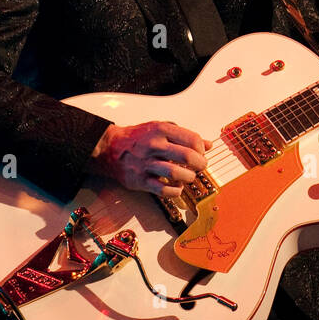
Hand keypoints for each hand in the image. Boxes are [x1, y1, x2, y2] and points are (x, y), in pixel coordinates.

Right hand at [89, 121, 212, 197]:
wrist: (110, 148)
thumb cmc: (138, 138)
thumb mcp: (161, 128)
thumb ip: (184, 135)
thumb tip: (208, 145)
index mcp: (160, 130)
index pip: (192, 139)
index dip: (201, 148)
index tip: (201, 153)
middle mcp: (153, 145)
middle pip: (186, 156)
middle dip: (200, 164)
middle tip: (201, 166)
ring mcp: (146, 164)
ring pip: (176, 173)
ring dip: (189, 177)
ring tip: (189, 176)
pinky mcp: (140, 180)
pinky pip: (163, 190)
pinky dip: (175, 191)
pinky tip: (178, 187)